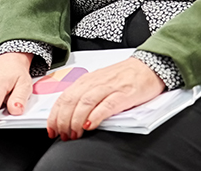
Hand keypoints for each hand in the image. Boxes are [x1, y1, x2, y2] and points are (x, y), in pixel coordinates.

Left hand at [47, 57, 164, 139]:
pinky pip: (107, 105)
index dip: (55, 115)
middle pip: (72, 100)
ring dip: (76, 120)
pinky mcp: (124, 93)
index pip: (64, 97)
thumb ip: (87, 96)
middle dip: (63, 120)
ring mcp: (110, 87)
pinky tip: (90, 125)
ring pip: (85, 103)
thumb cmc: (125, 76)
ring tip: (74, 134)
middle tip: (63, 135)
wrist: (149, 65)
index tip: (51, 129)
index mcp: (88, 80)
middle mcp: (96, 82)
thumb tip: (70, 116)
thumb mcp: (101, 83)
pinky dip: (96, 115)